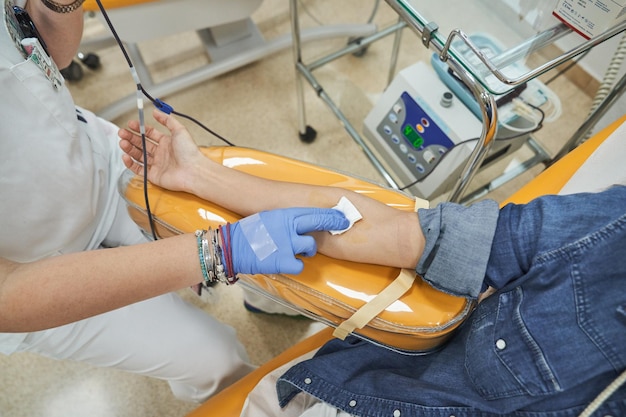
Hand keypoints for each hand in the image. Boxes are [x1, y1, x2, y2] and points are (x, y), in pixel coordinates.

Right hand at [118, 109, 204, 191]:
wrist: (193, 171)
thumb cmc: (190, 152)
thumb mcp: (180, 130)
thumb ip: (167, 120)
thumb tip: (156, 112)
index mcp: (167, 142)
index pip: (149, 134)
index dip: (139, 129)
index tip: (130, 124)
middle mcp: (161, 153)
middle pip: (142, 144)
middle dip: (131, 138)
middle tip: (122, 133)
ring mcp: (157, 164)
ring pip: (139, 155)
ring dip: (129, 149)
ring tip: (122, 142)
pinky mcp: (154, 176)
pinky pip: (139, 169)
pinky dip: (130, 164)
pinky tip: (125, 156)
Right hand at [225, 208, 348, 274]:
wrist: (230, 247)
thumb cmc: (248, 233)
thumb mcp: (268, 218)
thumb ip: (286, 220)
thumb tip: (304, 222)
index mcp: (283, 215)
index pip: (313, 212)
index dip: (330, 214)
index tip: (342, 215)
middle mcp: (287, 227)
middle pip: (318, 224)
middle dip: (333, 224)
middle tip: (343, 226)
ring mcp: (285, 244)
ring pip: (311, 247)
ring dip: (309, 251)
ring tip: (301, 252)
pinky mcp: (281, 261)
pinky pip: (300, 266)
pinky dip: (297, 266)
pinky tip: (290, 263)